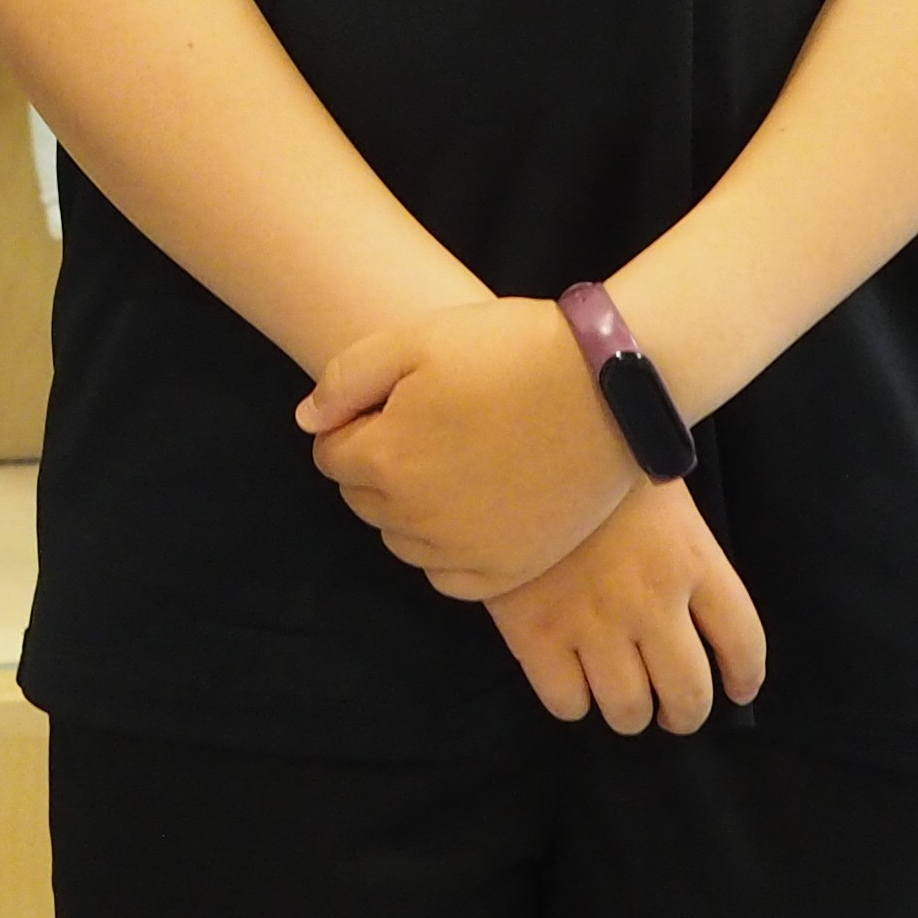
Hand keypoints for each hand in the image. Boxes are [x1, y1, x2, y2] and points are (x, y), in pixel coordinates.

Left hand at [299, 295, 635, 596]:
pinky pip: (449, 577)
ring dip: (411, 507)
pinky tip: (472, 508)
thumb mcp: (411, 340)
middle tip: (430, 426)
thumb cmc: (508, 351)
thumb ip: (344, 381)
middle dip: (379, 465)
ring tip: (456, 460)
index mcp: (385, 461)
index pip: (329, 455)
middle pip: (364, 499)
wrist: (609, 388)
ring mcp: (468, 551)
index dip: (355, 424)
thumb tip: (309, 422)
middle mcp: (419, 519)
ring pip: (402, 540)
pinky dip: (448, 550)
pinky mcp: (512, 571)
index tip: (394, 402)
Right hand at [482, 478, 767, 732]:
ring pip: (628, 709)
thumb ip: (678, 551)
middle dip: (684, 713)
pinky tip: (569, 680)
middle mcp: (651, 603)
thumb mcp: (657, 491)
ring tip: (620, 700)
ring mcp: (593, 622)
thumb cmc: (588, 456)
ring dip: (629, 713)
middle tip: (672, 709)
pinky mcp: (535, 632)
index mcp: (692, 561)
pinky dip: (573, 702)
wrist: (508, 439)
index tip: (737, 690)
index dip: (744, 677)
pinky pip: (566, 702)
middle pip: (689, 693)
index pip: (743, 642)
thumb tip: (685, 609)